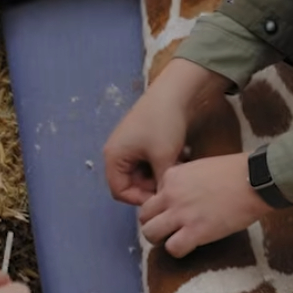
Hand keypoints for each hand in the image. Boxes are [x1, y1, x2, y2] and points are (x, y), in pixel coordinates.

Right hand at [102, 59, 229, 204]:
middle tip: (172, 183)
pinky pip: (148, 159)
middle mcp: (117, 151)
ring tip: (178, 168)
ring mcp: (129, 144)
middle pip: (131, 182)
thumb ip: (159, 184)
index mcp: (114, 157)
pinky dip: (161, 162)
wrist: (176, 91)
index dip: (140, 198)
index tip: (161, 197)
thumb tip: (162, 200)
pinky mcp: (142, 138)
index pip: (120, 191)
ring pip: (143, 172)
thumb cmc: (164, 124)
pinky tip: (178, 157)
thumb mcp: (163, 158)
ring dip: (159, 173)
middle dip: (152, 185)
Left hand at [138, 153, 272, 257]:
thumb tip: (181, 197)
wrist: (255, 179)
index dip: (162, 206)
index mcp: (171, 176)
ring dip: (161, 239)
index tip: (175, 211)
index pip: (152, 196)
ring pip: (150, 234)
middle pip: (144, 216)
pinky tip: (190, 245)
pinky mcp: (195, 231)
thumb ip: (184, 182)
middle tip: (169, 229)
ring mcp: (181, 214)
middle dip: (154, 224)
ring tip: (175, 239)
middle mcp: (170, 194)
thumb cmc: (234, 171)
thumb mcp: (199, 167)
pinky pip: (172, 248)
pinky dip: (178, 250)